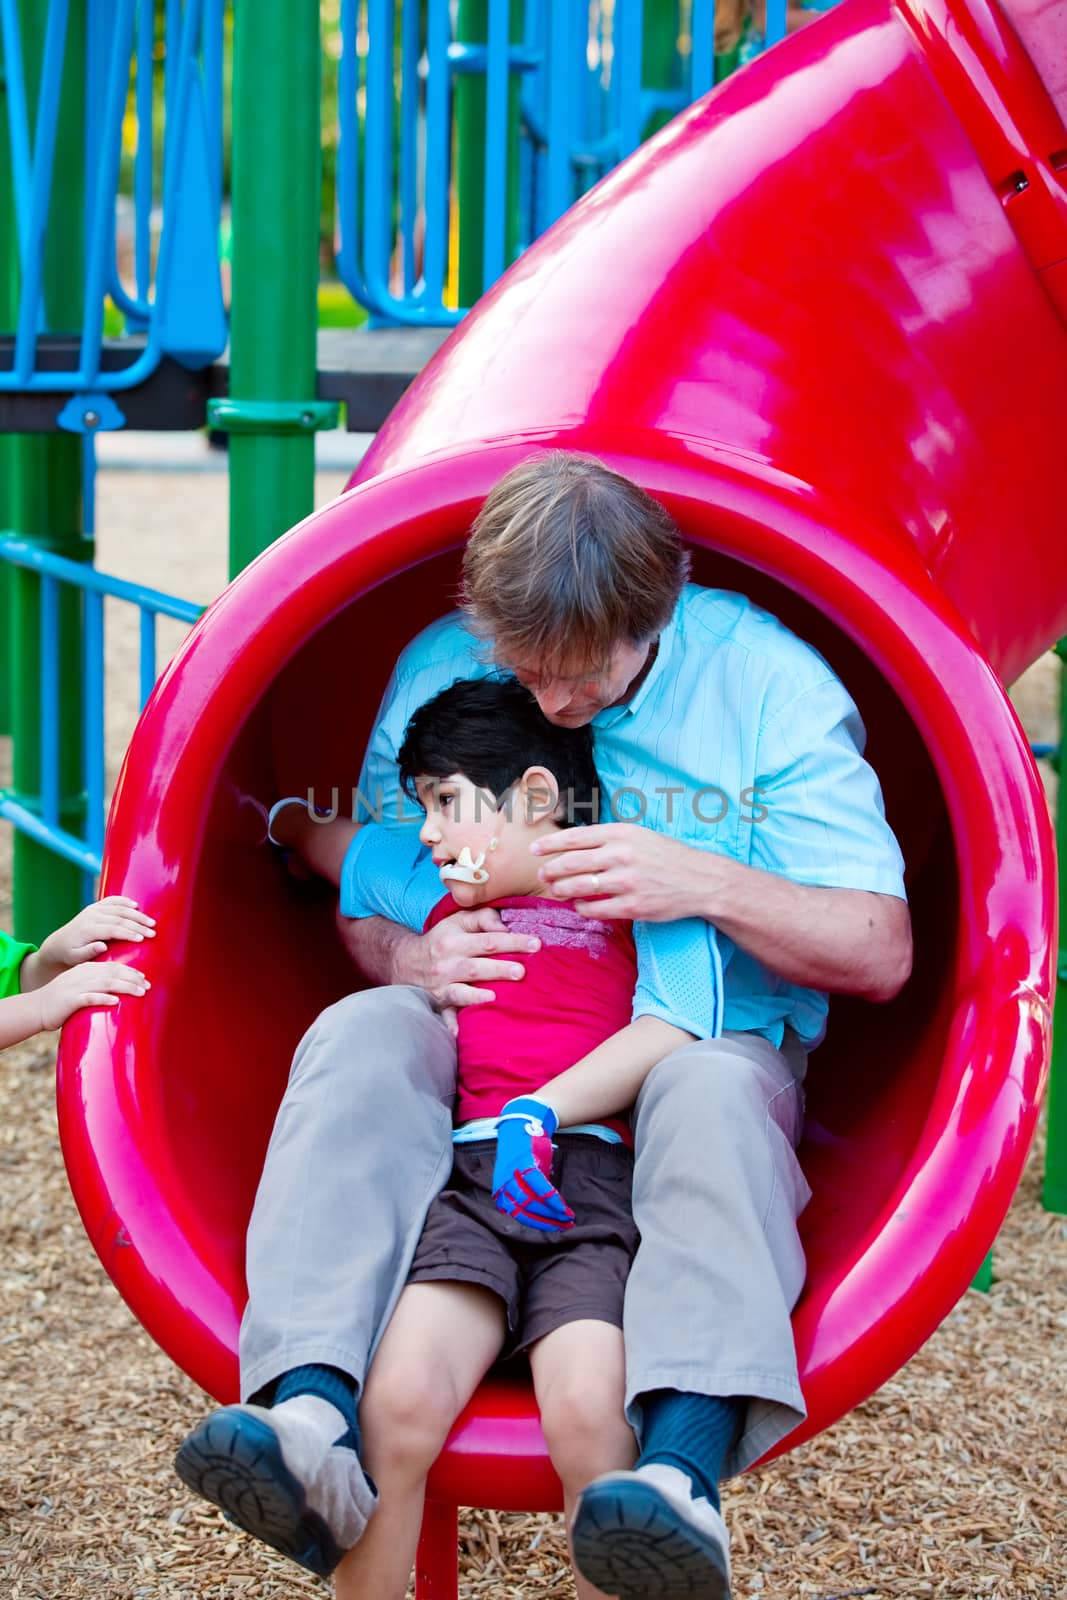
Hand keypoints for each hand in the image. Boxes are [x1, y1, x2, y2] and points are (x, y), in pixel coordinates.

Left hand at [33, 896, 155, 979]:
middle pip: (119, 918)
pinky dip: (124, 901)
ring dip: (137, 914)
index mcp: (87, 929)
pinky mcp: (95, 907)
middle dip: (138, 924)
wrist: (58, 944)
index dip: (128, 933)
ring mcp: (93, 909)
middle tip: (153, 932)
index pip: (112, 929)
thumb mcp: (76, 958)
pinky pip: (112, 900)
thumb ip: (88, 952)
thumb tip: (102, 946)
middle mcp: (91, 916)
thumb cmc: (70, 954)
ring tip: (151, 922)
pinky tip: (136, 905)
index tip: (142, 939)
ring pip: (119, 908)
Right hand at [35, 960, 150, 1031]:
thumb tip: (120, 986)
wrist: (36, 1008)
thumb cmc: (62, 999)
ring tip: (140, 992)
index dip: (131, 971)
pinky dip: (103, 999)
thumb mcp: (80, 985)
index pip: (113, 966)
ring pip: (106, 983)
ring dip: (125, 987)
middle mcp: (83, 975)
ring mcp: (76, 987)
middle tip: (148, 986)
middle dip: (133, 978)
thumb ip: (98, 982)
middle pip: (113, 973)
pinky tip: (115, 1002)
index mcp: (86, 969)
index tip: (145, 979)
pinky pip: (89, 998)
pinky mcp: (70, 1001)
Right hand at [396, 907, 540, 1012]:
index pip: (488, 940)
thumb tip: (505, 927)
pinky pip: (443, 1015)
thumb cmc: (442, 940)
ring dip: (477, 995)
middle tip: (522, 972)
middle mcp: (447, 964)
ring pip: (461, 991)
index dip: (512, 942)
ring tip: (497, 996)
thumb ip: (483, 917)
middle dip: (499, 969)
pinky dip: (449, 1024)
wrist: (405, 962)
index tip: (535, 944)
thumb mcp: (458, 920)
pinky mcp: (437, 1004)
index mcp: (454, 941)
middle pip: (476, 967)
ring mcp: (441, 986)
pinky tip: (458, 1032)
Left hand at [492, 1097, 574, 1232]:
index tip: (550, 1229)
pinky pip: (540, 1187)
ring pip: (532, 1202)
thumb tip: (541, 1209)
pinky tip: (561, 1206)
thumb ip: (526, 1191)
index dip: (534, 1224)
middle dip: (545, 1222)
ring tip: (565, 1218)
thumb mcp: (520, 1174)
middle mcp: (504, 1182)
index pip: (516, 1214)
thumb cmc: (524, 1151)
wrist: (522, 1122)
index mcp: (501, 1188)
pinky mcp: (525, 1164)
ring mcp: (513, 1173)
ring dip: (551, 1213)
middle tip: (561, 1226)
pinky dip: (552, 1199)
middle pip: (524, 1210)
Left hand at [532, 823, 709, 921]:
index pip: (575, 837)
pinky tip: (581, 905)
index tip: (534, 850)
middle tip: (541, 875)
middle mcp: (622, 855)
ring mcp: (627, 882)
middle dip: (550, 870)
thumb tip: (572, 844)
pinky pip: (595, 909)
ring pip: (578, 887)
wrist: (700, 880)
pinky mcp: (632, 906)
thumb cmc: (665, 856)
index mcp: (621, 833)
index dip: (550, 845)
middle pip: (570, 863)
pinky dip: (582, 907)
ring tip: (558, 890)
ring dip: (562, 890)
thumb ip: (608, 838)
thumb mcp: (638, 835)